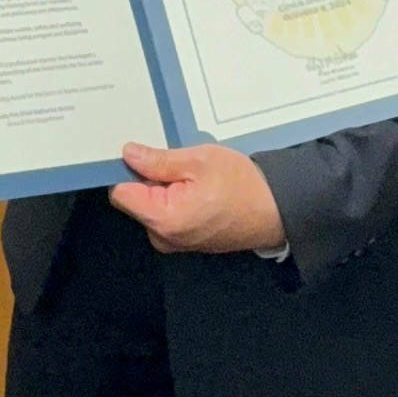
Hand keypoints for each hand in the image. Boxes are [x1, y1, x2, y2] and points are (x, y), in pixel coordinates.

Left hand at [109, 142, 285, 254]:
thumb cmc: (242, 185)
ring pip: (152, 207)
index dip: (127, 171)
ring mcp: (175, 242)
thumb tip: (128, 154)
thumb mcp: (199, 161)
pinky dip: (176, 200)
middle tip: (178, 164)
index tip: (141, 155)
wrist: (276, 211)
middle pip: (136, 201)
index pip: (121, 193)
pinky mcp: (185, 241)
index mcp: (164, 219)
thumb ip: (158, 160)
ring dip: (165, 189)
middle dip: (149, 180)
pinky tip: (198, 189)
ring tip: (192, 177)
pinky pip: (167, 216)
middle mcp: (164, 237)